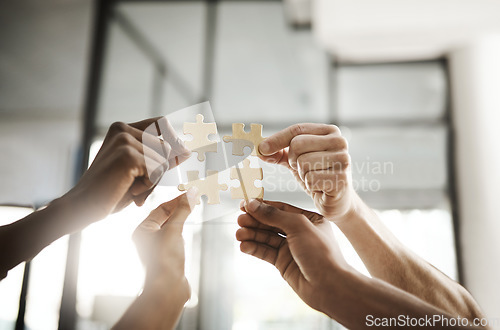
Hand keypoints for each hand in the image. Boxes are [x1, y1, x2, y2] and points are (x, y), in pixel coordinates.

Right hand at [65, 117, 189, 222]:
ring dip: (153, 180)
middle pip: (166, 146)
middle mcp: (123, 129)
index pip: (162, 123)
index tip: (184, 153)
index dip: (175, 138)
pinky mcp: (128, 155)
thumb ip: (160, 158)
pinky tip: (129, 189)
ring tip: (131, 187)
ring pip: (163, 160)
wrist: (83, 206)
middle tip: (138, 184)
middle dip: (160, 169)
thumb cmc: (112, 190)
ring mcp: (124, 141)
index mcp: (123, 128)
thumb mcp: (140, 171)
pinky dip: (148, 185)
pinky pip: (156, 171)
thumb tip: (187, 151)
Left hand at [112, 190, 197, 329]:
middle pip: (164, 217)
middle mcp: (147, 239)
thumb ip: (182, 210)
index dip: (176, 200)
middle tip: (193, 199)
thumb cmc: (165, 260)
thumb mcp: (174, 230)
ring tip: (193, 210)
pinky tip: (189, 229)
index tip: (190, 193)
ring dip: (181, 219)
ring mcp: (157, 249)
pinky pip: (175, 239)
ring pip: (170, 228)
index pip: (160, 209)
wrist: (167, 289)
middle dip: (179, 208)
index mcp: (142, 231)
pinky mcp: (167, 258)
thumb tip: (190, 193)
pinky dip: (182, 231)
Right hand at [236, 199, 350, 313]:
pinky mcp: (283, 263)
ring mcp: (291, 248)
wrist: (329, 287)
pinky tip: (244, 246)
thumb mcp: (299, 227)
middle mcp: (300, 233)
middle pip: (271, 223)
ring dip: (251, 235)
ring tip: (238, 234)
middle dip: (254, 221)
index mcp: (309, 220)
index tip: (245, 204)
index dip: (262, 206)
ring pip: (266, 238)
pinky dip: (254, 248)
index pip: (281, 209)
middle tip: (239, 220)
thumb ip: (274, 215)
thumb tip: (253, 204)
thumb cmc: (321, 254)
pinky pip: (266, 252)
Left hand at [258, 123, 355, 221]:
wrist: (338, 200)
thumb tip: (259, 149)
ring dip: (303, 174)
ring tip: (313, 177)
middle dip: (293, 160)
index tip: (261, 149)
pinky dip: (310, 185)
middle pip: (297, 144)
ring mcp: (343, 159)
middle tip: (303, 169)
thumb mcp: (297, 159)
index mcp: (330, 131)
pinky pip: (311, 179)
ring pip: (303, 162)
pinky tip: (320, 187)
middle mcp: (340, 141)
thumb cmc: (317, 175)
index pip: (297, 129)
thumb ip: (279, 152)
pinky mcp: (342, 178)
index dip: (277, 139)